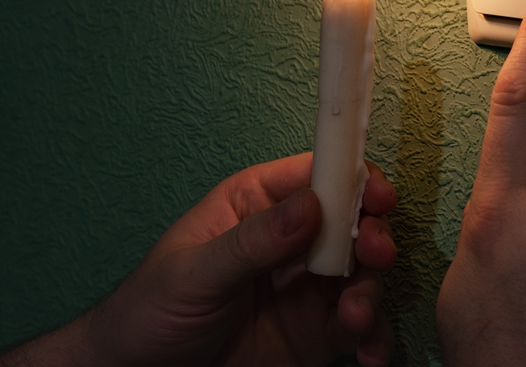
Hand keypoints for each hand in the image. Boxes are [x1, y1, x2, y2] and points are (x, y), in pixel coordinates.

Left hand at [79, 153, 396, 366]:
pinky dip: (374, 338)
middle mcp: (290, 240)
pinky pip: (360, 328)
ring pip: (363, 275)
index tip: (378, 197)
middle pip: (352, 223)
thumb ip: (251, 243)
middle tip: (375, 258)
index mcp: (257, 205)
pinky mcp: (316, 333)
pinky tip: (370, 356)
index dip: (353, 179)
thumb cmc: (147, 313)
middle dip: (373, 238)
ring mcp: (307, 287)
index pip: (315, 176)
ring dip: (372, 293)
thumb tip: (311, 205)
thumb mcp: (193, 274)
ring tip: (357, 321)